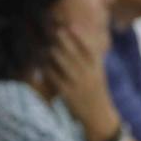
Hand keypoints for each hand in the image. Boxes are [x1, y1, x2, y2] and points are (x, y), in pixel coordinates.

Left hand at [46, 25, 120, 140]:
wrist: (98, 116)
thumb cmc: (95, 91)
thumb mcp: (98, 72)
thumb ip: (92, 56)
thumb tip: (81, 39)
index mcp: (96, 66)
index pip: (87, 46)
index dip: (78, 35)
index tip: (68, 25)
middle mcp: (87, 73)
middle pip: (71, 50)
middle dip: (60, 39)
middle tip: (50, 30)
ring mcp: (77, 83)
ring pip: (60, 60)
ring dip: (50, 51)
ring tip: (43, 47)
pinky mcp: (67, 93)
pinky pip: (53, 76)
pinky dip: (46, 68)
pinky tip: (41, 63)